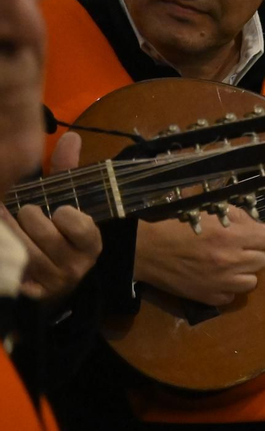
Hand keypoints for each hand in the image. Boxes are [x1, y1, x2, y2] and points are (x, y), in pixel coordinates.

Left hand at [1, 133, 101, 303]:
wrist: (58, 281)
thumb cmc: (63, 234)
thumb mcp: (71, 203)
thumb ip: (68, 172)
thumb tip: (70, 136)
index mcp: (90, 243)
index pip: (79, 225)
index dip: (65, 215)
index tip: (58, 209)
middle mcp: (74, 266)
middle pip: (43, 234)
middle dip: (29, 217)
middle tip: (23, 210)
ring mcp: (51, 282)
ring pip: (23, 251)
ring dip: (7, 231)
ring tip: (2, 214)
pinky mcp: (29, 293)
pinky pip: (11, 272)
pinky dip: (4, 256)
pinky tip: (1, 241)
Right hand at [134, 206, 264, 306]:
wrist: (147, 250)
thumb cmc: (177, 227)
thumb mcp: (210, 213)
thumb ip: (239, 218)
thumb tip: (262, 228)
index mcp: (231, 237)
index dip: (257, 237)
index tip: (247, 238)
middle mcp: (230, 261)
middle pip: (262, 261)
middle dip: (252, 254)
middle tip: (237, 252)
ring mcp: (221, 282)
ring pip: (252, 282)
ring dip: (243, 274)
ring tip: (230, 268)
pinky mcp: (209, 297)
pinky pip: (231, 297)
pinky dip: (227, 289)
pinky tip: (216, 280)